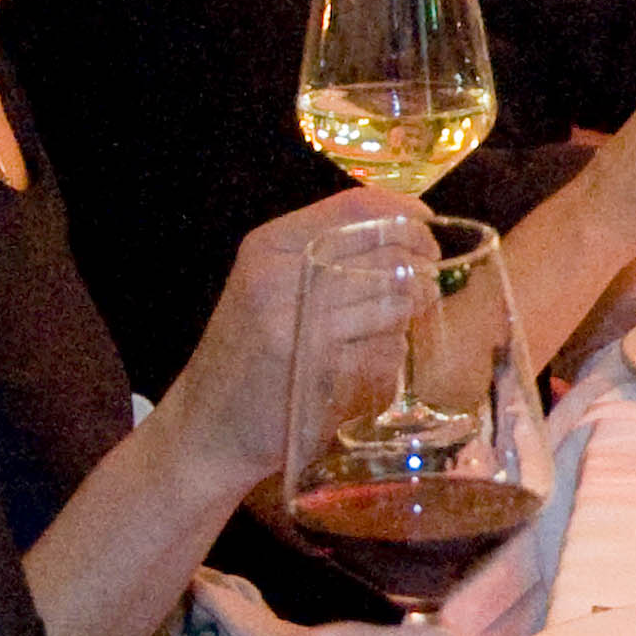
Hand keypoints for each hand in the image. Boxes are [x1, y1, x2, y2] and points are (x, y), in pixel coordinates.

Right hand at [155, 182, 426, 483]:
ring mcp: (297, 321)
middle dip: (420, 269)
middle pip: (385, 254)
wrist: (209, 429)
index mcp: (270, 245)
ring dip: (408, 315)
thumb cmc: (249, 357)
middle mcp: (279, 275)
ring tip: (398, 323)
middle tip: (427, 285)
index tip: (426, 230)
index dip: (405, 214)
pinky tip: (370, 363)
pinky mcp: (316, 367)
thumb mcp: (271, 288)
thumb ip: (326, 258)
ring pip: (393, 302)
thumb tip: (409, 236)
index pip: (356, 206)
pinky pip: (384, 351)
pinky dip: (389, 357)